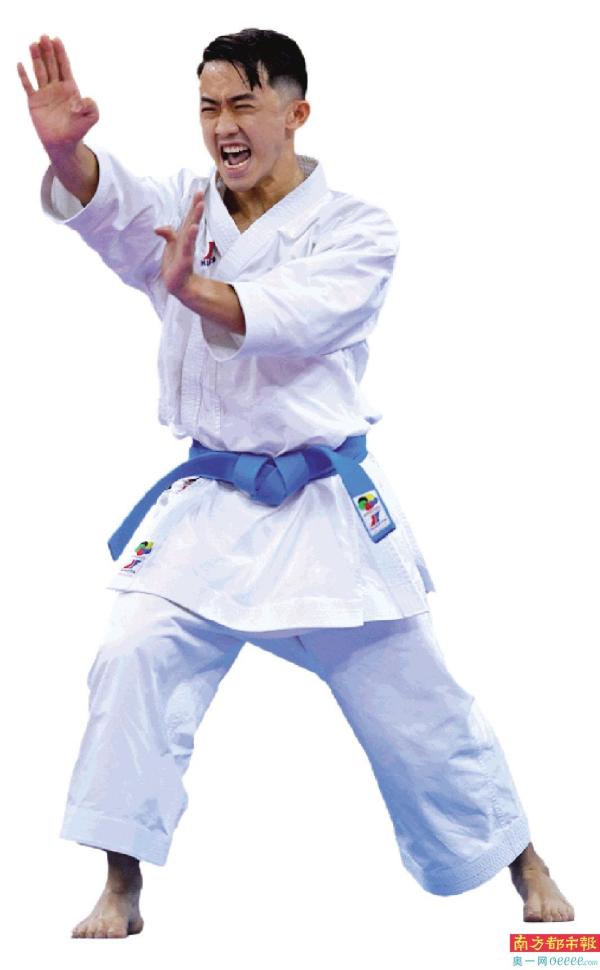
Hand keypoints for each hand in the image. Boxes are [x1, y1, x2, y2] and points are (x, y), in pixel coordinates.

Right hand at [17, 34, 98, 152]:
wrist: (63, 144)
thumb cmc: (78, 130)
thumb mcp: (91, 118)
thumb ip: (92, 107)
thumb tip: (82, 100)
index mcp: (70, 89)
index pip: (65, 67)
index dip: (61, 53)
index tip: (57, 39)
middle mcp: (56, 88)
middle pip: (51, 65)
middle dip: (48, 51)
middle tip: (44, 36)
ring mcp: (44, 93)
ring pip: (39, 71)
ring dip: (36, 58)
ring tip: (33, 44)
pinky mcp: (34, 102)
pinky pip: (28, 86)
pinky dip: (24, 76)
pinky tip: (20, 65)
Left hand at [155, 191, 204, 297]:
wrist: (177, 283)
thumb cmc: (175, 262)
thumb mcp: (170, 245)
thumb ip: (167, 234)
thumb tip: (158, 228)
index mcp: (184, 235)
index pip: (189, 217)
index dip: (193, 205)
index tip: (199, 191)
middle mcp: (187, 240)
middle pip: (192, 220)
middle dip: (196, 206)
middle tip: (201, 192)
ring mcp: (187, 249)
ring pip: (191, 230)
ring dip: (196, 217)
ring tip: (200, 205)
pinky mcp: (184, 259)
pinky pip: (187, 246)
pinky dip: (190, 236)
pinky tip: (194, 227)